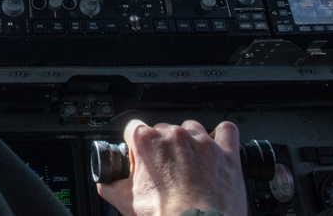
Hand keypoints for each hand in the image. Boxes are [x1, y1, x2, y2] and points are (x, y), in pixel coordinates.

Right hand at [96, 119, 246, 215]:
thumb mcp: (126, 203)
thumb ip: (111, 186)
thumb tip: (106, 183)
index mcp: (147, 142)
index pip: (133, 129)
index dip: (135, 147)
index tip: (140, 160)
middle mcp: (174, 136)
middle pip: (162, 130)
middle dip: (161, 148)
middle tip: (163, 173)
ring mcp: (202, 143)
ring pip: (191, 128)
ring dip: (188, 143)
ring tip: (189, 166)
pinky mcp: (226, 155)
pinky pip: (226, 131)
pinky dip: (221, 137)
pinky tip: (215, 148)